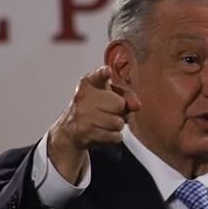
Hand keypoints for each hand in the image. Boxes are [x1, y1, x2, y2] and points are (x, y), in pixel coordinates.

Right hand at [47, 65, 141, 184]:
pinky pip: (114, 136)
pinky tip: (104, 132)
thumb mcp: (110, 95)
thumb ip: (127, 96)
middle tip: (110, 112)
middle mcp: (83, 97)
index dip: (103, 74)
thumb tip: (136, 105)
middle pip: (119, 104)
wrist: (70, 130)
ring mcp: (82, 115)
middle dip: (120, 111)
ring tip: (106, 122)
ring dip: (117, 125)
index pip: (97, 76)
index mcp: (88, 83)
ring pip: (118, 122)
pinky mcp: (84, 132)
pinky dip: (114, 136)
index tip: (108, 72)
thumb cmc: (94, 108)